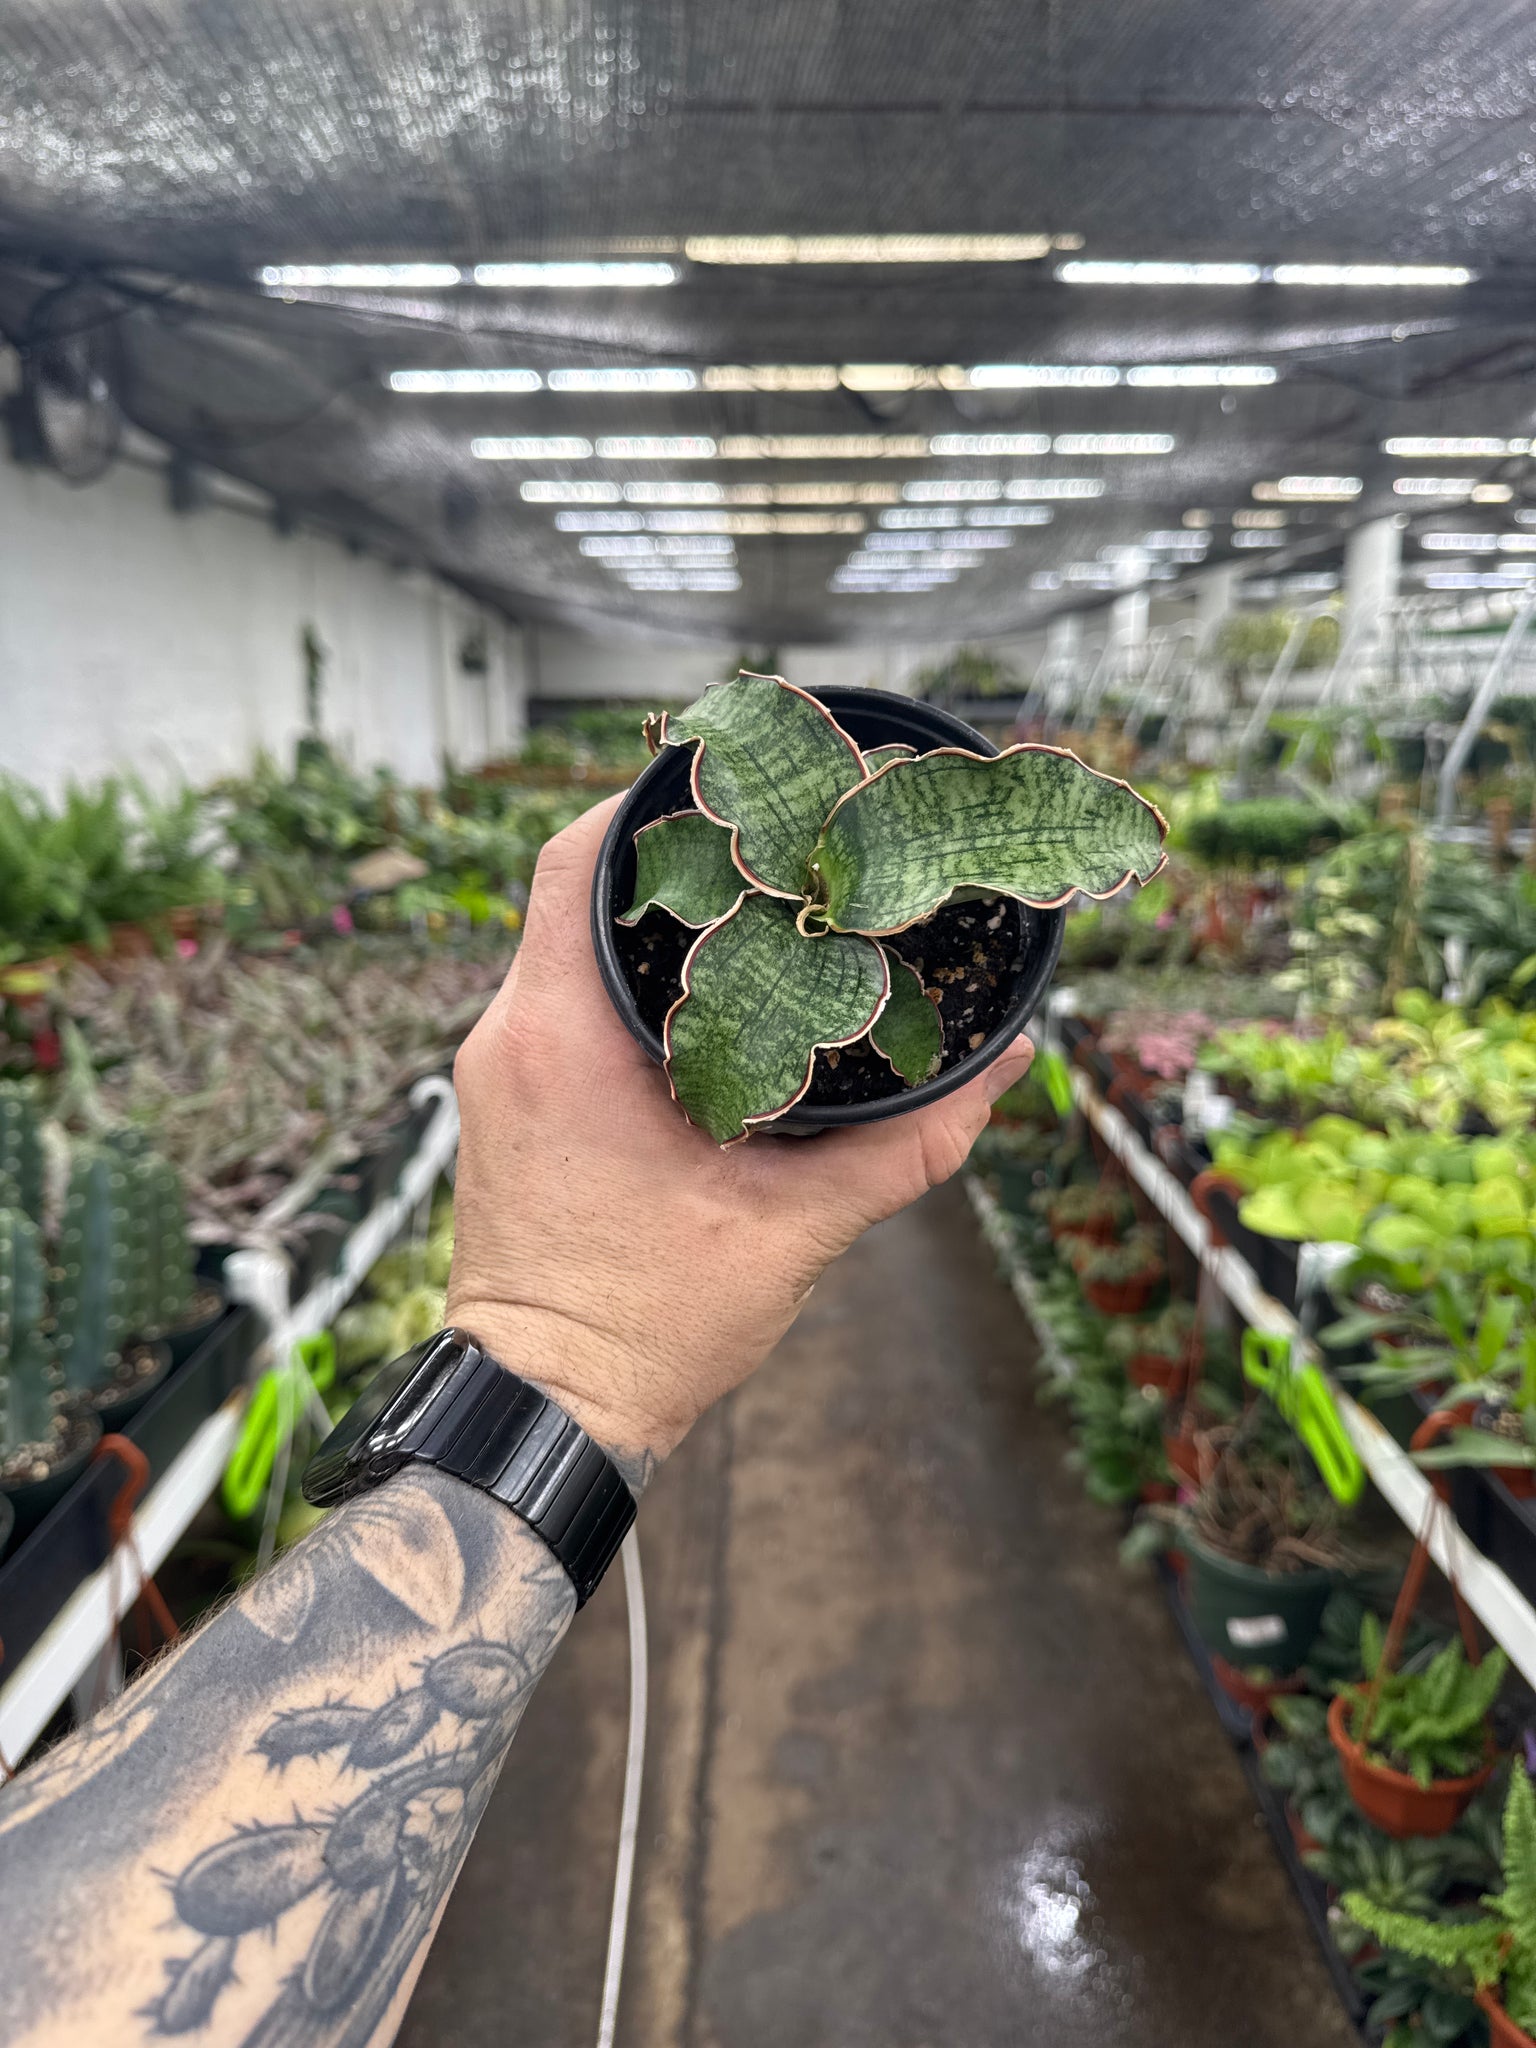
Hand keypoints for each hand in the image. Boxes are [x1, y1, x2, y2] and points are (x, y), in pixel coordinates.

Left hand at [447, 794, 1032, 1468]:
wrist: (546, 1413)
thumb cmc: (648, 1330)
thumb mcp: (799, 1228)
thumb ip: (910, 1141)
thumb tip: (1006, 1064)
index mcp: (563, 1042)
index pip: (576, 860)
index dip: (652, 802)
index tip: (737, 782)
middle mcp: (511, 1036)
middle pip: (577, 886)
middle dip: (675, 852)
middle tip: (771, 835)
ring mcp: (499, 1067)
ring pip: (568, 940)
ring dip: (652, 914)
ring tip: (752, 899)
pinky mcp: (508, 1099)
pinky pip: (561, 994)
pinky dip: (628, 974)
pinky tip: (707, 985)